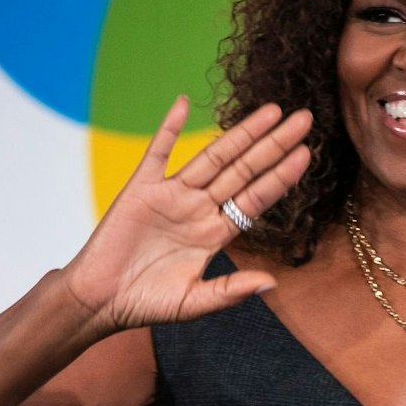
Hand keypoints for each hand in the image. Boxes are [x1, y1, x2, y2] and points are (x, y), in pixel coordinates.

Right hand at [61, 96, 312, 333]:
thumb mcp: (195, 302)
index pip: (256, 197)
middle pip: (244, 169)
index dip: (281, 176)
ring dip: (240, 133)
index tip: (306, 154)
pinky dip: (169, 127)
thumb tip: (272, 283)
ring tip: (271, 110)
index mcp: (216, 233)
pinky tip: (184, 102)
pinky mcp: (139, 189)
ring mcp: (171, 195)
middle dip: (274, 145)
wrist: (99, 301)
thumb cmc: (145, 304)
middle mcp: (199, 209)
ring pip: (212, 156)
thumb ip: (231, 290)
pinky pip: (157, 152)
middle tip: (304, 119)